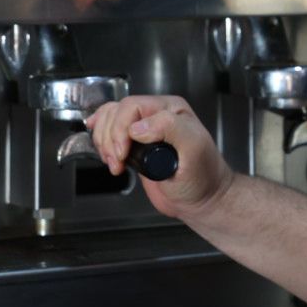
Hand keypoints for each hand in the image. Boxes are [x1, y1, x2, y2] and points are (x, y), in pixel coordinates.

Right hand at [85, 95, 233, 220]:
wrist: (201, 200)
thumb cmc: (203, 176)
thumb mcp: (193, 148)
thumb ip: (170, 128)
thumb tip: (137, 128)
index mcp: (170, 109)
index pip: (132, 107)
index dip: (121, 129)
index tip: (123, 153)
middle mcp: (155, 115)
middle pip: (116, 113)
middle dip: (110, 137)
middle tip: (118, 162)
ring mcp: (143, 131)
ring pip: (109, 121)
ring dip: (104, 142)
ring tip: (116, 164)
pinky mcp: (135, 147)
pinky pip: (110, 133)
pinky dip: (102, 143)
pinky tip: (105, 152)